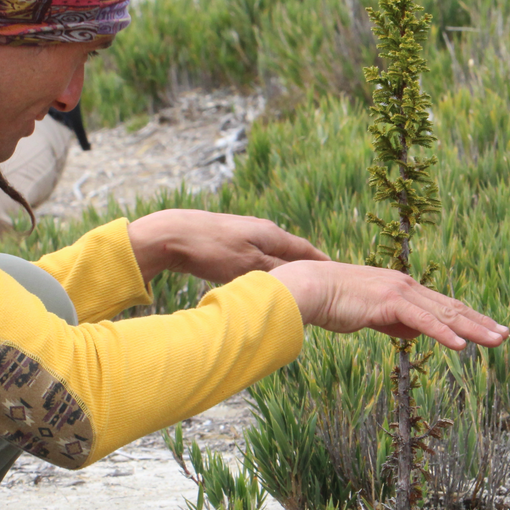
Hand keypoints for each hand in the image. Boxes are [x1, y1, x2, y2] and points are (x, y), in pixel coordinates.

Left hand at [127, 209, 329, 284]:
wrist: (173, 234)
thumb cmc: (212, 251)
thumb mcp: (249, 266)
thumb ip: (277, 272)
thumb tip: (302, 277)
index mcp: (271, 234)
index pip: (305, 249)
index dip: (321, 262)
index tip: (336, 273)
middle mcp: (261, 229)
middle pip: (291, 250)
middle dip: (306, 264)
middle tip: (321, 279)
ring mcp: (244, 233)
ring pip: (272, 252)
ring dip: (284, 266)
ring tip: (295, 280)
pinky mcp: (229, 240)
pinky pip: (256, 255)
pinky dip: (266, 266)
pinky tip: (262, 276)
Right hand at [269, 260, 509, 350]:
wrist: (310, 288)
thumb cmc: (334, 302)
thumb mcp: (371, 314)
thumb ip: (394, 322)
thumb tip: (415, 334)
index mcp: (403, 288)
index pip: (442, 305)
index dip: (468, 318)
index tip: (489, 328)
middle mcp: (407, 286)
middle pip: (451, 307)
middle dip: (480, 322)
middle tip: (506, 334)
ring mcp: (400, 292)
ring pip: (445, 313)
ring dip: (473, 328)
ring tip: (497, 339)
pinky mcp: (390, 303)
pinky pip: (424, 321)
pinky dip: (444, 333)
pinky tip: (461, 346)